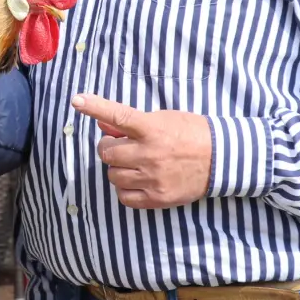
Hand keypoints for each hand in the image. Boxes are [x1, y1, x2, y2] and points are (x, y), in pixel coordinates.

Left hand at [71, 94, 211, 209]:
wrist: (222, 160)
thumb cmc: (191, 133)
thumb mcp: (163, 119)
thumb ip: (132, 122)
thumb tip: (103, 124)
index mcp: (152, 129)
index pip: (118, 115)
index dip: (95, 107)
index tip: (77, 101)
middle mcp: (150, 153)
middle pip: (107, 152)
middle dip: (109, 147)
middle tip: (120, 145)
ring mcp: (153, 178)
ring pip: (113, 175)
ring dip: (117, 168)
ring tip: (133, 163)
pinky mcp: (157, 198)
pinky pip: (124, 197)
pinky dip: (125, 188)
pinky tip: (136, 180)